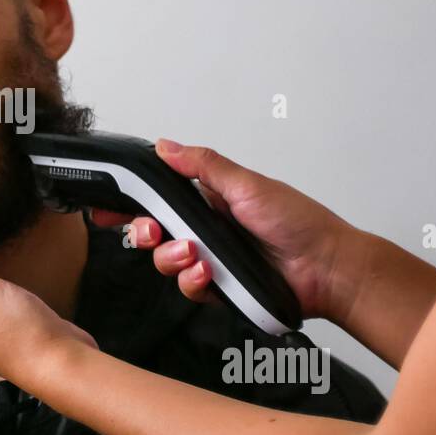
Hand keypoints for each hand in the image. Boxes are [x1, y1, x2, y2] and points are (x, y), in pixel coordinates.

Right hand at [91, 139, 356, 321]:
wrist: (328, 268)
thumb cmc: (298, 221)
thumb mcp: (247, 184)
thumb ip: (203, 165)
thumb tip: (165, 145)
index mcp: (209, 199)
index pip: (158, 198)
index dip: (131, 204)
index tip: (108, 209)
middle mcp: (206, 229)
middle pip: (154, 232)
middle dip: (144, 233)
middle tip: (150, 233)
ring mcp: (211, 260)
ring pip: (167, 262)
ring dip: (171, 259)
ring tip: (194, 255)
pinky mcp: (219, 288)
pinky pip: (189, 288)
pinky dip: (193, 281)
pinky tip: (207, 275)